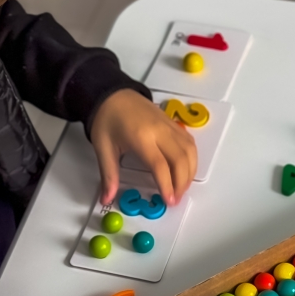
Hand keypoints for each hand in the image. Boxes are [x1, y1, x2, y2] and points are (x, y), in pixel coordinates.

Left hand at [90, 89, 196, 205]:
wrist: (112, 94)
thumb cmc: (106, 120)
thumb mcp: (103, 148)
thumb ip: (108, 175)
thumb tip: (106, 198)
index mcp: (141, 137)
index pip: (160, 165)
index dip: (167, 185)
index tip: (168, 201)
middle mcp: (160, 131)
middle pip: (181, 159)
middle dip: (182, 183)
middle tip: (175, 199)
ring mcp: (169, 126)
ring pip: (190, 151)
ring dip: (190, 172)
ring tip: (181, 188)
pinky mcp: (173, 123)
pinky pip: (189, 142)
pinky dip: (191, 158)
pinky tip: (185, 170)